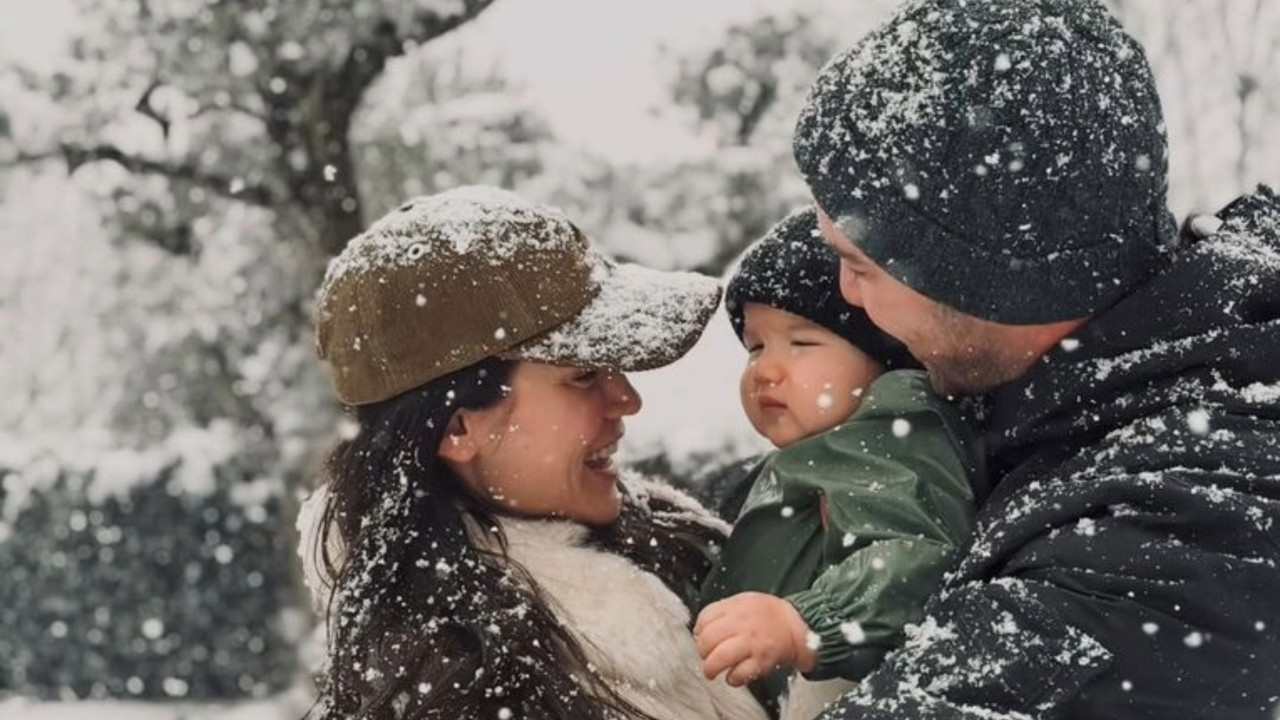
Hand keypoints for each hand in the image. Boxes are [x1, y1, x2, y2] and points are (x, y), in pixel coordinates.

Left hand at [694, 592, 817, 685]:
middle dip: (703, 651)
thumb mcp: (744, 601)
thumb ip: (723, 611)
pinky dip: (733, 678)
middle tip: (707, 656)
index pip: (704, 619)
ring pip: (719, 658)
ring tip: (711, 672)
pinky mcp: (761, 661)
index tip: (703, 637)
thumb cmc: (769, 614)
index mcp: (734, 608)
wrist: (798, 623)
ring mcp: (750, 643)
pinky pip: (739, 674)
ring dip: (711, 668)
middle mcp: (740, 625)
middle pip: (707, 640)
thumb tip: (702, 628)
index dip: (699, 631)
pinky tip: (733, 676)